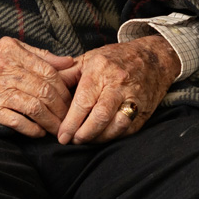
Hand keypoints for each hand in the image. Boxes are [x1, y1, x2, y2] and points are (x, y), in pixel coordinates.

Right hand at [0, 38, 78, 137]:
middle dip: (61, 109)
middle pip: (45, 91)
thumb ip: (39, 54)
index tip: (71, 100)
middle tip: (69, 119)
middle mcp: (5, 69)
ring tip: (57, 129)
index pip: (49, 72)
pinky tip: (38, 133)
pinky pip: (15, 120)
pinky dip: (30, 128)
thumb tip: (69, 62)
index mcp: (13, 52)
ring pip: (34, 107)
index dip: (65, 89)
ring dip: (50, 121)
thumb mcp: (8, 46)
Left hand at [56, 36, 177, 143]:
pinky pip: (128, 129)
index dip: (71, 122)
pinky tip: (102, 137)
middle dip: (83, 133)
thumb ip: (67, 74)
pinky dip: (113, 137)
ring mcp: (134, 97)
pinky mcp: (144, 110)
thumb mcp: (89, 59)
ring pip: (116, 125)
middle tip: (72, 140)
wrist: (153, 58)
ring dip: (98, 138)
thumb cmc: (116, 59)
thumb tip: (45, 88)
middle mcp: (119, 83)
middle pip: (100, 116)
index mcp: (101, 69)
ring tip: (85, 140)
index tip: (61, 135)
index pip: (83, 101)